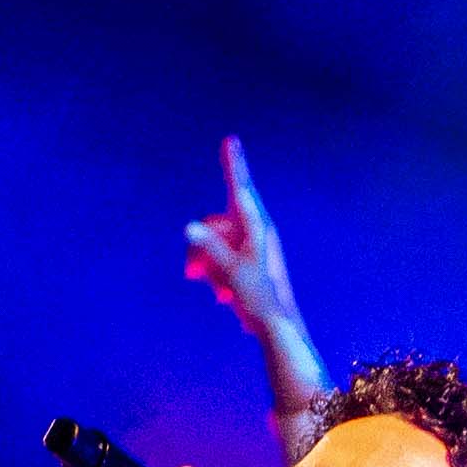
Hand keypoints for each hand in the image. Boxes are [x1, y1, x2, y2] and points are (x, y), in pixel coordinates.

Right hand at [184, 139, 306, 351]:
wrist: (276, 326)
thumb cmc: (259, 298)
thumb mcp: (231, 271)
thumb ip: (209, 248)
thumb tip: (189, 227)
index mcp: (257, 227)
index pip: (241, 189)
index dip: (234, 164)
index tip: (231, 140)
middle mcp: (254, 233)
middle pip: (215, 224)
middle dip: (202, 248)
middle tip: (194, 276)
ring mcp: (250, 247)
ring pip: (215, 243)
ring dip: (208, 266)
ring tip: (218, 292)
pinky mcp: (246, 262)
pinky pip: (221, 258)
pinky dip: (216, 274)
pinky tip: (223, 297)